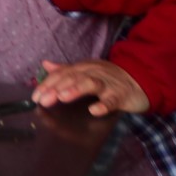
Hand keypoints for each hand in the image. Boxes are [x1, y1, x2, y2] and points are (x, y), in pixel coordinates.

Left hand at [31, 59, 148, 116]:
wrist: (140, 80)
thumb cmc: (109, 78)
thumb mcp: (87, 71)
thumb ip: (66, 70)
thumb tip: (45, 64)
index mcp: (83, 68)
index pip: (62, 74)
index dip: (48, 84)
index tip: (35, 96)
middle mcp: (93, 73)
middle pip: (72, 77)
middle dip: (56, 87)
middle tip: (43, 99)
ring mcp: (108, 84)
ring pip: (90, 83)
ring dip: (75, 90)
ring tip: (62, 97)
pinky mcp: (121, 95)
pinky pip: (112, 100)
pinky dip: (103, 105)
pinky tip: (94, 110)